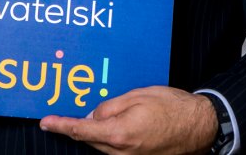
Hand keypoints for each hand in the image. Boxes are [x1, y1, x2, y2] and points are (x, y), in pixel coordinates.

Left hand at [40, 86, 217, 153]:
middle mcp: (121, 152)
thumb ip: (109, 106)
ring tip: (125, 111)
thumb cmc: (172, 107)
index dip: (60, 125)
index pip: (80, 130)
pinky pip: (117, 148)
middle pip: (90, 138)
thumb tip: (92, 115)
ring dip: (103, 129)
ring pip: (104, 144)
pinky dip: (115, 135)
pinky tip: (129, 121)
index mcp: (118, 133)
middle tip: (96, 107)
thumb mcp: (137, 96)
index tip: (45, 122)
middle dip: (86, 124)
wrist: (200, 126)